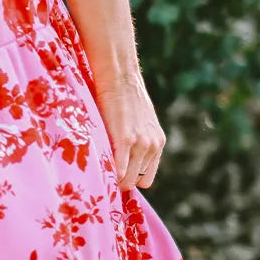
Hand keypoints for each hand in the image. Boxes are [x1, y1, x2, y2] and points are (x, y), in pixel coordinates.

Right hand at [91, 70, 165, 191]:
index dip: (131, 178)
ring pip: (128, 179)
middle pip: (137, 181)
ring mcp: (140, 144)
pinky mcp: (125, 140)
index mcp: (158, 143)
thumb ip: (138, 140)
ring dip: (115, 177)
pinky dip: (111, 172)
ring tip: (102, 166)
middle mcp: (152, 146)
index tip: (116, 175)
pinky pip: (119, 170)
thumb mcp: (140, 122)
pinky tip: (101, 166)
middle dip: (121, 181)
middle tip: (105, 173)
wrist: (120, 77)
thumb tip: (125, 159)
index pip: (146, 178)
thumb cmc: (124, 98)